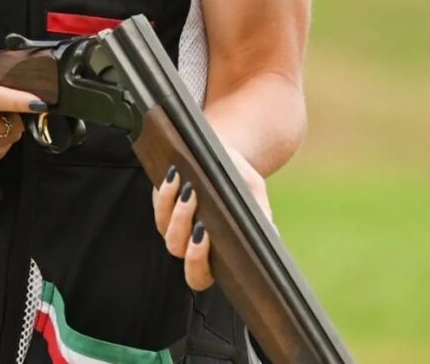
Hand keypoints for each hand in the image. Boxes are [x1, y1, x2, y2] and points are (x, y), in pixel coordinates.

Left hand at [151, 147, 271, 290]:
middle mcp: (188, 242)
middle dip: (182, 230)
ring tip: (190, 189)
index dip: (197, 263)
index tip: (207, 237)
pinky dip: (165, 191)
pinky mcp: (162, 200)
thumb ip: (260, 213)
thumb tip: (271, 234)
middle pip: (176, 249)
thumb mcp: (254, 193)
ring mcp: (172, 222)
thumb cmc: (243, 182)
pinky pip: (158, 203)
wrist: (227, 154)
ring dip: (175, 209)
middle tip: (198, 216)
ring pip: (164, 226)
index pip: (198, 275)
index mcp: (213, 253)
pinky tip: (175, 175)